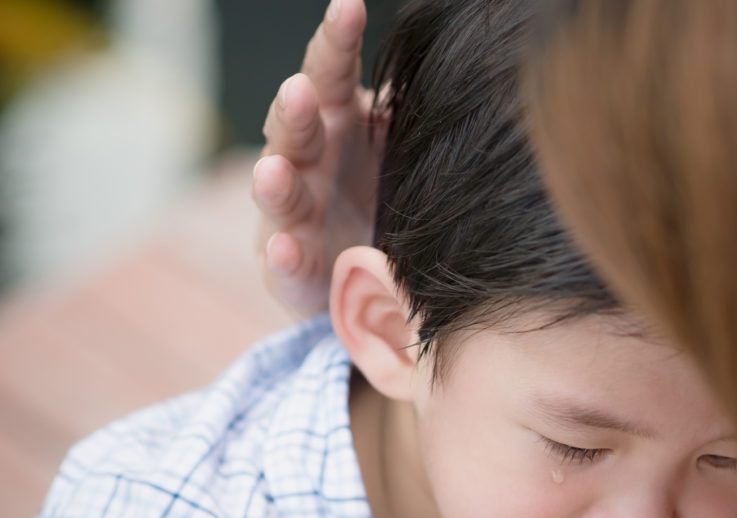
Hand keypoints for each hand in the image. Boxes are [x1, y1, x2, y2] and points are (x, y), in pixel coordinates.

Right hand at [253, 0, 388, 314]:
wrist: (370, 273)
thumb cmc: (386, 192)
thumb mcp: (404, 148)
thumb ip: (412, 115)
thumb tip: (461, 70)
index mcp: (339, 122)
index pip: (332, 73)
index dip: (336, 41)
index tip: (349, 6)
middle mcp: (308, 162)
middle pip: (296, 129)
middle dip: (295, 111)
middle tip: (300, 90)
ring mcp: (293, 216)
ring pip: (279, 195)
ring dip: (275, 183)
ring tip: (275, 172)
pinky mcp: (291, 269)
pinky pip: (285, 264)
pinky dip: (283, 257)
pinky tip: (286, 250)